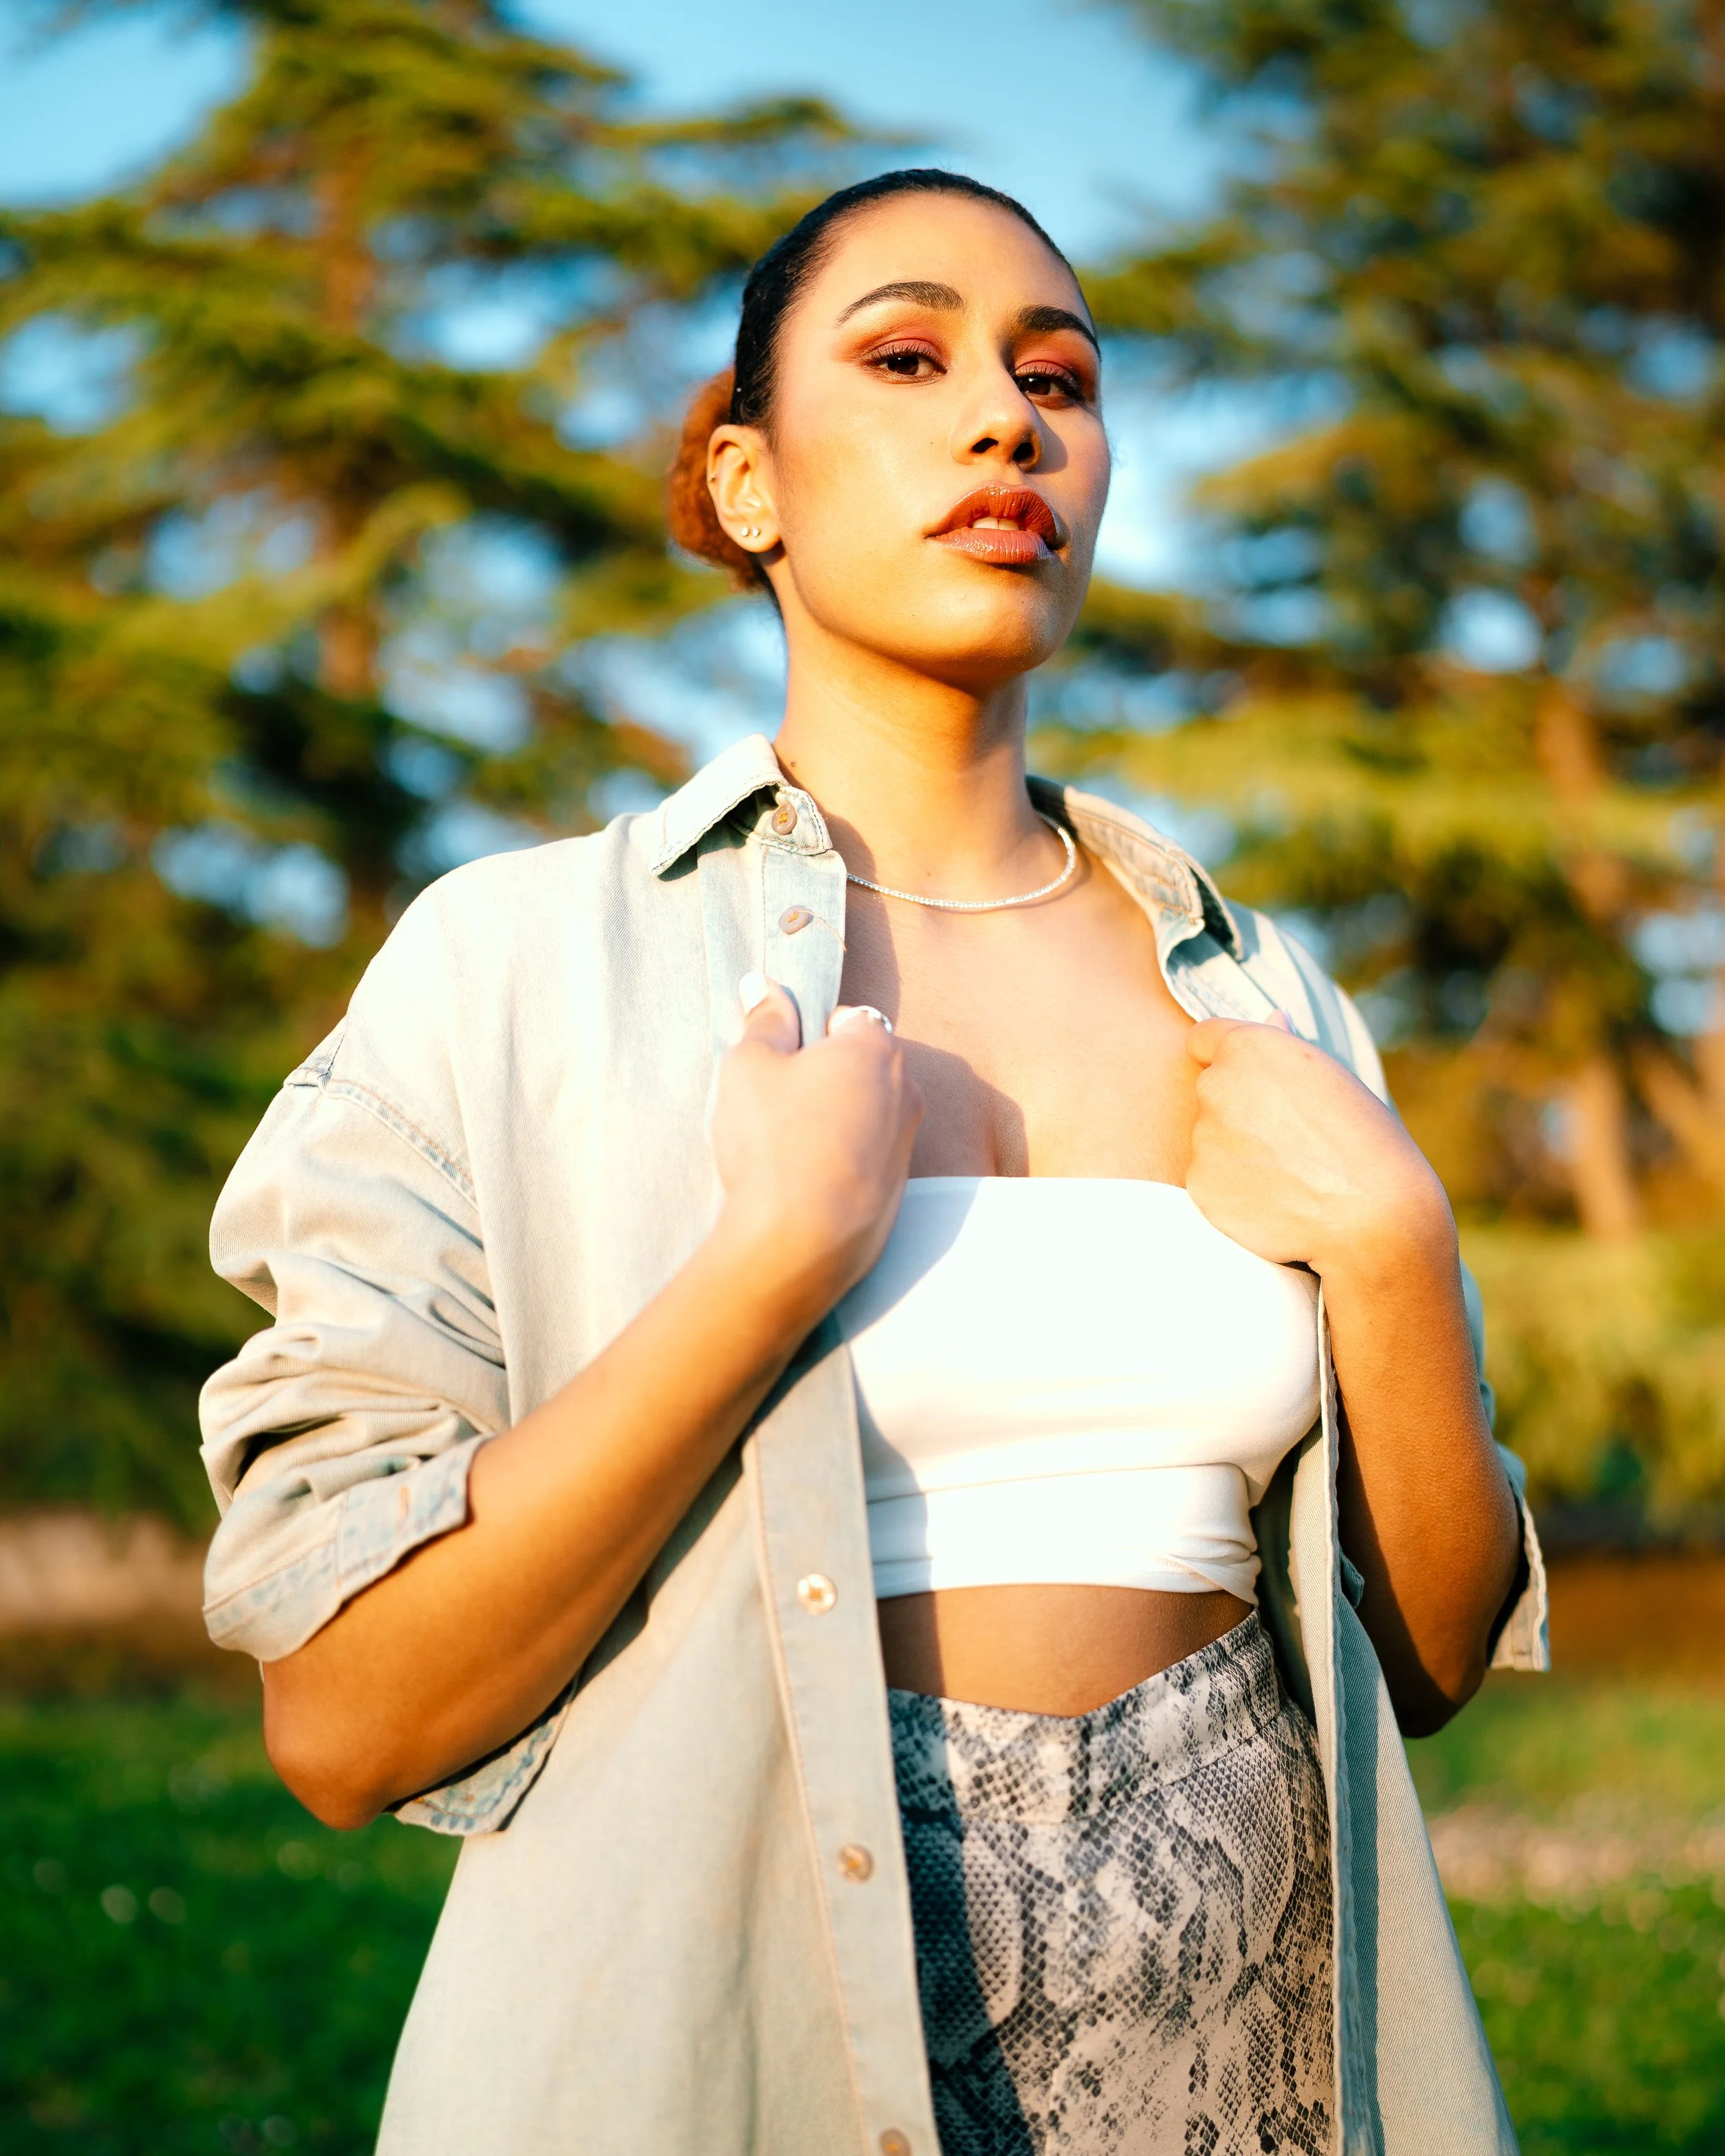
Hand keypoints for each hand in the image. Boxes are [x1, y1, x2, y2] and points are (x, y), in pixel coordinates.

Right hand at [710, 974, 922, 1327]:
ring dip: (834, 1120)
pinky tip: (804, 1181)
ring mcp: (907, 1143)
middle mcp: (905, 1090)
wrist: (799, 1242)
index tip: (781, 1061)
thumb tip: (763, 986)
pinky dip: (842, 1161)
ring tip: (787, 1148)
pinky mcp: (900, 1190)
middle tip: (778, 1104)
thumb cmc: (774, 1142)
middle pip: (862, 1066)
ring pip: (867, 1113)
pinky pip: (867, 1158)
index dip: (810, 1034)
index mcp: (875, 1048)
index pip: (848, 1018)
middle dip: (824, 1076)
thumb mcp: (750, 1066)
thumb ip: (764, 1020)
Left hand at [1184, 1014, 1453, 1282]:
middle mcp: (1216, 1086)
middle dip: (1237, 1105)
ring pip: (1209, 1138)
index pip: (1204, 1037)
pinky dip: (1235, 1189)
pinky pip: (1211, 1180)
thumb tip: (1273, 1017)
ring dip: (1236, 1150)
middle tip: (1289, 1135)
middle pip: (1210, 1088)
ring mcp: (1204, 1139)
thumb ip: (1290, 1049)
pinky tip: (1278, 1200)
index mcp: (1249, 1047)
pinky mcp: (1200, 1187)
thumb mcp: (1336, 1078)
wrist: (1373, 1220)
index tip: (1248, 1076)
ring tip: (1292, 1173)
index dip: (1223, 1055)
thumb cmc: (1368, 1142)